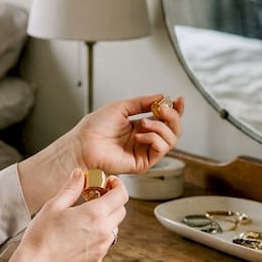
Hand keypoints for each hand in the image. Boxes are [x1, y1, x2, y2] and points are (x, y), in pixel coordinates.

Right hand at [7, 169, 127, 261]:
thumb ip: (71, 188)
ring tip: (86, 216)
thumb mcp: (54, 206)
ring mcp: (101, 248)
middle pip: (121, 211)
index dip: (117, 185)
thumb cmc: (42, 236)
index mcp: (94, 214)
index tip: (109, 182)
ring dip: (106, 219)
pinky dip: (99, 235)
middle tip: (96, 197)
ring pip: (114, 228)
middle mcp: (103, 232)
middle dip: (112, 200)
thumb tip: (79, 174)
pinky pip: (105, 243)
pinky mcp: (96, 260)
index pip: (121, 195)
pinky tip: (80, 233)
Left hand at [69, 94, 184, 174]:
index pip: (166, 119)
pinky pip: (161, 149)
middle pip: (174, 130)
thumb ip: (142, 103)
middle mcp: (145, 139)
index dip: (176, 109)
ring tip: (143, 123)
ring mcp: (145, 151)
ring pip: (171, 140)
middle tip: (162, 109)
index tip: (179, 99)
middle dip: (172, 116)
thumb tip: (161, 97)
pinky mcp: (143, 163)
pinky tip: (140, 135)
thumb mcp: (120, 107)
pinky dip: (154, 138)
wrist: (82, 144)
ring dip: (160, 127)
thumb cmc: (94, 128)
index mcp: (140, 126)